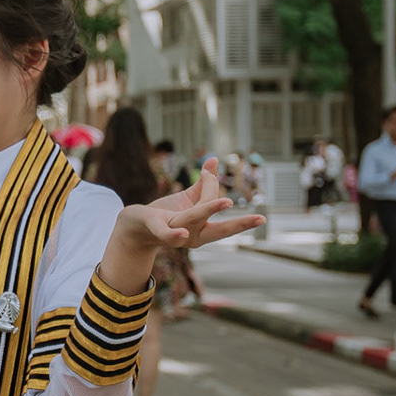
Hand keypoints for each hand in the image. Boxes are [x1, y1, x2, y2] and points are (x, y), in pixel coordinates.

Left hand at [108, 158, 263, 260]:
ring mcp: (175, 232)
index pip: (222, 220)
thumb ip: (203, 184)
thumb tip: (214, 159)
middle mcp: (192, 235)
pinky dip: (173, 235)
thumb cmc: (164, 214)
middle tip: (260, 220)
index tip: (256, 214)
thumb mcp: (186, 198)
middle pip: (219, 230)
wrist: (134, 225)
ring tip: (227, 202)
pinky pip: (166, 232)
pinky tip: (182, 234)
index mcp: (202, 230)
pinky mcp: (156, 227)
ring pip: (195, 216)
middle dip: (239, 224)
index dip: (237, 216)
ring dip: (209, 208)